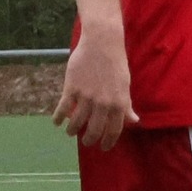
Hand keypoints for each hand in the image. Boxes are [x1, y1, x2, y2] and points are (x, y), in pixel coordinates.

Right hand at [52, 25, 138, 149]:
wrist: (102, 43)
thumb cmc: (116, 63)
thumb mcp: (125, 85)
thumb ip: (126, 105)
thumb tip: (134, 120)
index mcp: (119, 104)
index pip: (113, 130)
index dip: (108, 142)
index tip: (103, 147)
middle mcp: (103, 104)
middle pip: (94, 130)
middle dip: (89, 139)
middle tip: (85, 141)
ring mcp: (86, 97)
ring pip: (77, 122)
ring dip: (73, 130)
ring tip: (71, 132)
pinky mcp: (72, 88)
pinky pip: (63, 108)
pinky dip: (58, 118)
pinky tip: (56, 122)